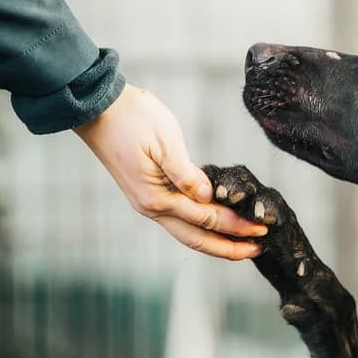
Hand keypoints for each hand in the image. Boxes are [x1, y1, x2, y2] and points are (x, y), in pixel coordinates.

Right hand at [75, 84, 267, 259]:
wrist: (96, 108)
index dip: (236, 225)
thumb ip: (186, 174)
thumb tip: (207, 198)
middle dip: (229, 248)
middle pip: (197, 239)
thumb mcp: (164, 141)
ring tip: (243, 246)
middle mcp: (152, 207)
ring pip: (188, 234)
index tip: (261, 229)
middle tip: (258, 250)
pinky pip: (180, 221)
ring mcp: (148, 204)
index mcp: (157, 197)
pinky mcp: (148, 195)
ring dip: (216, 243)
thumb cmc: (131, 117)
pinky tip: (217, 228)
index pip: (206, 218)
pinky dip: (202, 229)